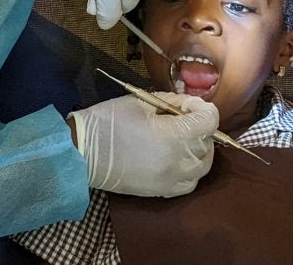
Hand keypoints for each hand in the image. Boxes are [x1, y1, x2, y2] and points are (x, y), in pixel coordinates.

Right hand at [69, 92, 217, 197]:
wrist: (83, 153)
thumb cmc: (108, 121)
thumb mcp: (139, 102)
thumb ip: (170, 101)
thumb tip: (188, 106)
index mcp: (172, 136)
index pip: (209, 121)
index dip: (203, 108)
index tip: (188, 104)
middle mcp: (177, 162)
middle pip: (207, 143)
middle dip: (200, 127)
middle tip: (183, 117)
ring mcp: (170, 180)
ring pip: (202, 166)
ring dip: (199, 150)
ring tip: (183, 139)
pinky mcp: (161, 192)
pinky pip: (189, 183)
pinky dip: (190, 170)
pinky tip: (177, 158)